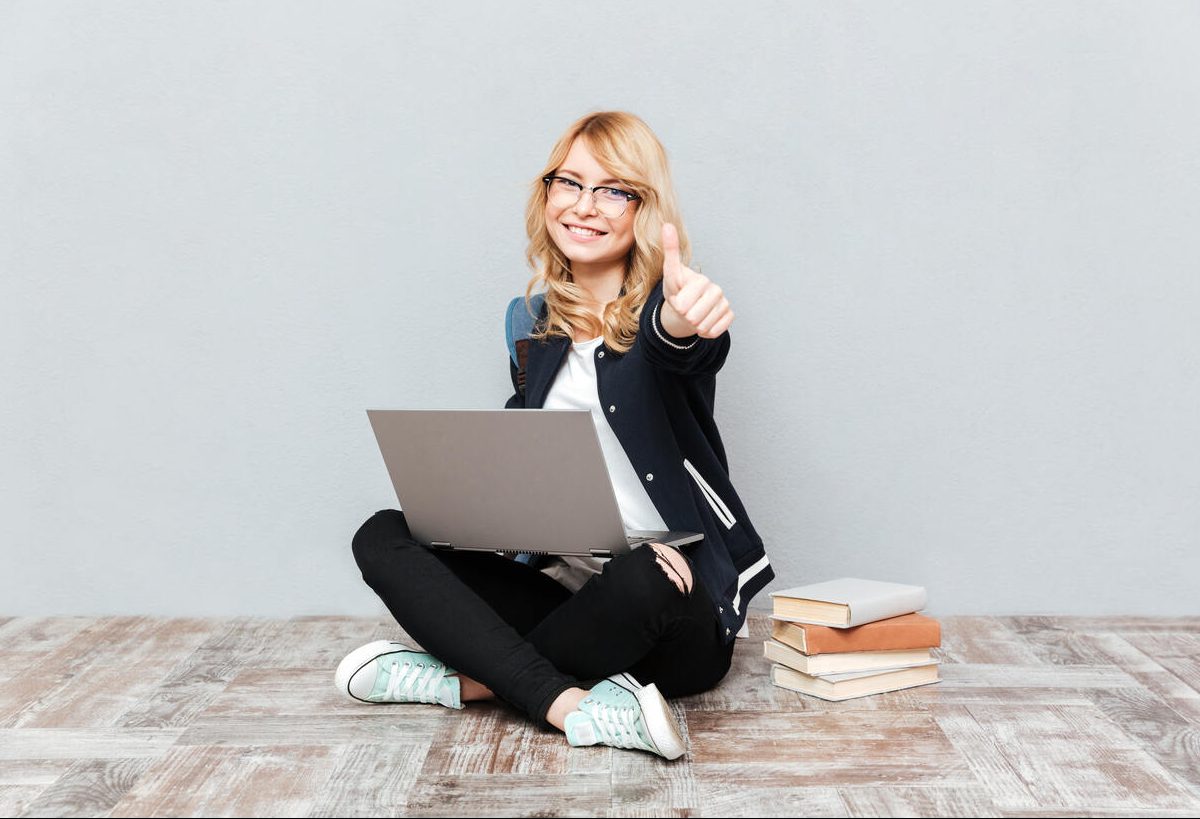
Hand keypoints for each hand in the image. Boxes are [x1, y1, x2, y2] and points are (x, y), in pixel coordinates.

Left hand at [659, 222, 733, 338]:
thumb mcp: (670, 273)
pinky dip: (705, 332)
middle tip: (684, 308)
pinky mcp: (729, 315)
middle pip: (694, 317)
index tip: (677, 300)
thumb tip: (667, 225)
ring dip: (693, 325)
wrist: (685, 307)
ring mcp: (724, 303)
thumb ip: (670, 251)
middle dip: (684, 317)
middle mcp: (716, 290)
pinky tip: (702, 323)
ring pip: (703, 325)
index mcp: (702, 280)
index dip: (677, 306)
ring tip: (692, 315)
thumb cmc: (677, 290)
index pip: (684, 303)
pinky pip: (715, 331)